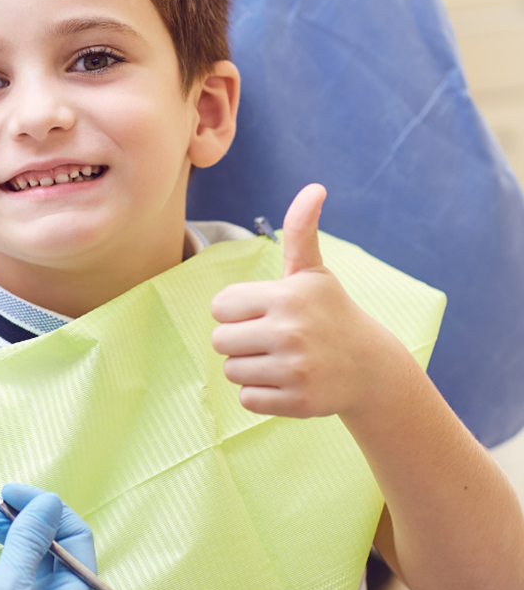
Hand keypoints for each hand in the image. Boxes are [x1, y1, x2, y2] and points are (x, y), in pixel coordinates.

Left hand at [210, 184, 396, 419]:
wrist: (370, 368)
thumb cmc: (330, 313)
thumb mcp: (313, 272)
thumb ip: (301, 230)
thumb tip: (314, 187)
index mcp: (286, 296)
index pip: (219, 306)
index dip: (236, 311)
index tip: (263, 312)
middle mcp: (290, 331)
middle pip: (220, 341)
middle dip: (239, 341)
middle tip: (270, 339)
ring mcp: (295, 369)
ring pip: (231, 371)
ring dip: (249, 368)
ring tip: (280, 359)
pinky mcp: (296, 402)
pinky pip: (247, 399)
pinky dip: (261, 394)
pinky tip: (287, 382)